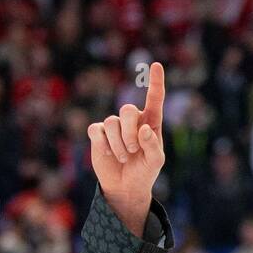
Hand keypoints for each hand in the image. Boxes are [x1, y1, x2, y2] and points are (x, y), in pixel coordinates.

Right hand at [87, 61, 165, 236]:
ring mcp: (113, 126)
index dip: (155, 83)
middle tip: (133, 151)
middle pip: (127, 110)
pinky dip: (103, 144)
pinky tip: (108, 154)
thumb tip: (144, 129)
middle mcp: (132, 121)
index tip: (156, 65)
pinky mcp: (98, 134)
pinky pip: (97, 130)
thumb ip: (153, 146)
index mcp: (150, 123)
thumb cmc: (144, 172)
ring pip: (111, 123)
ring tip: (124, 158)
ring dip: (118, 144)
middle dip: (129, 132)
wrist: (126, 187)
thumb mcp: (155, 163)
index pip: (154, 100)